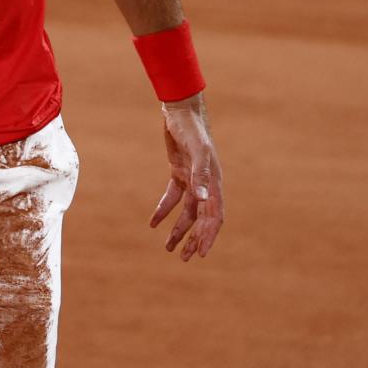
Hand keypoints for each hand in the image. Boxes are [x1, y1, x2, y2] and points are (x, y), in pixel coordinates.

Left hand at [148, 92, 224, 260]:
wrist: (180, 109)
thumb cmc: (191, 128)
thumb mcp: (196, 150)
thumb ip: (200, 174)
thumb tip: (203, 198)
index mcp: (213, 181)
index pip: (214, 215)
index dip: (209, 235)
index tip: (201, 254)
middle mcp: (205, 182)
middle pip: (202, 218)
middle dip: (195, 238)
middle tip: (185, 258)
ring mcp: (192, 178)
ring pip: (187, 211)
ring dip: (179, 229)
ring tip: (169, 248)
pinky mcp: (179, 172)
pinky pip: (173, 197)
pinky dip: (164, 210)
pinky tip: (153, 223)